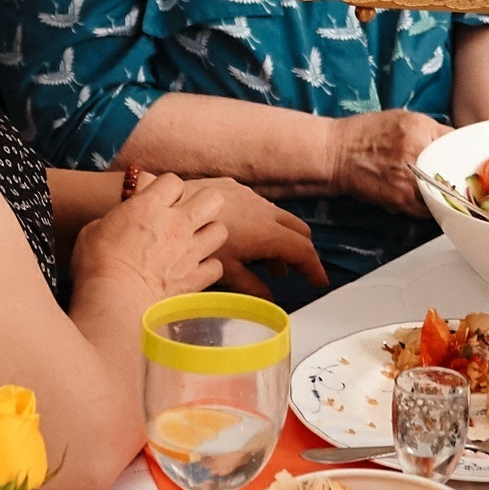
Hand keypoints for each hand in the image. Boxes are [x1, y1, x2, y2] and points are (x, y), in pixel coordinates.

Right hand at [73, 173, 226, 300]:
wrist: (113, 301)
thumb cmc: (97, 265)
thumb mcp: (94, 230)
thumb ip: (116, 218)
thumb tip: (121, 220)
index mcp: (149, 206)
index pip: (173, 180)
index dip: (167, 189)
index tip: (159, 201)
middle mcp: (176, 224)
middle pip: (212, 198)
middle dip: (203, 204)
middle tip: (188, 216)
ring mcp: (190, 251)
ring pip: (221, 230)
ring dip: (209, 235)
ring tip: (195, 243)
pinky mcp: (195, 278)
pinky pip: (216, 266)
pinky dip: (207, 268)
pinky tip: (194, 270)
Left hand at [191, 178, 327, 297]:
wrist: (168, 204)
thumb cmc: (194, 241)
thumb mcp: (225, 272)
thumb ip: (252, 287)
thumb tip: (270, 302)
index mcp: (267, 233)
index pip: (303, 251)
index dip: (314, 268)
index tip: (320, 281)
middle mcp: (264, 210)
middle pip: (298, 230)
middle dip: (301, 251)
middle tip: (297, 272)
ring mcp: (249, 196)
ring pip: (278, 217)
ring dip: (280, 238)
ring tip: (270, 262)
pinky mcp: (233, 187)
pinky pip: (258, 206)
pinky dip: (262, 224)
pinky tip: (244, 237)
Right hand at [328, 108, 449, 214]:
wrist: (335, 154)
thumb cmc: (365, 134)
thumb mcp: (402, 119)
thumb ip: (430, 130)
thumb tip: (454, 142)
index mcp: (419, 129)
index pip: (455, 140)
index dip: (460, 149)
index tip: (464, 155)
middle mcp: (416, 152)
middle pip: (453, 167)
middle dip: (457, 171)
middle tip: (460, 174)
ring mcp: (409, 178)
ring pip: (444, 190)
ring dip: (446, 191)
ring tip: (446, 188)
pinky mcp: (401, 199)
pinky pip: (428, 207)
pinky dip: (431, 204)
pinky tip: (429, 198)